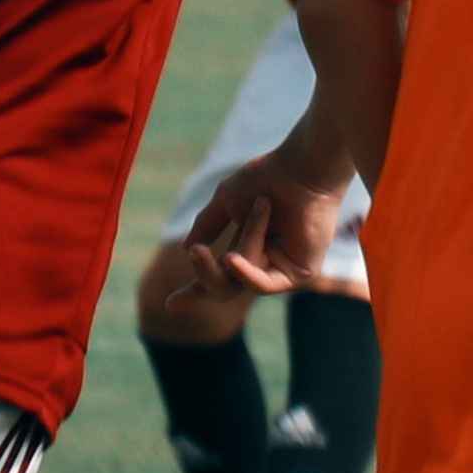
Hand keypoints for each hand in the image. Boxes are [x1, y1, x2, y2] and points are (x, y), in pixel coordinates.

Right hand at [175, 165, 347, 297]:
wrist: (302, 167)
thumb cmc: (269, 177)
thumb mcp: (227, 201)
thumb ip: (208, 225)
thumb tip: (187, 248)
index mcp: (246, 247)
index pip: (218, 277)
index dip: (195, 291)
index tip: (171, 304)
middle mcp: (264, 262)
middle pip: (224, 287)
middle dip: (205, 275)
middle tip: (196, 252)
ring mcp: (282, 270)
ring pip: (240, 280)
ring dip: (244, 243)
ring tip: (261, 204)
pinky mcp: (301, 274)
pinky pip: (264, 284)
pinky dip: (246, 272)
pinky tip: (231, 258)